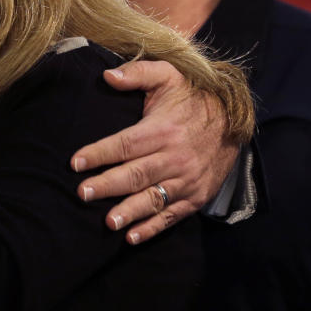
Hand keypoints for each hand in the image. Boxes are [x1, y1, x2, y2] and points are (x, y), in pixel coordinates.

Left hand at [70, 59, 237, 244]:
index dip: (98, 153)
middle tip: (82, 194)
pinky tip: (132, 237)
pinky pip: (172, 216)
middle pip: (135, 174)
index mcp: (162, 130)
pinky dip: (152, 228)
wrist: (236, 120)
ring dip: (129, 212)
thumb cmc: (192, 97)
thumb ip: (137, 73)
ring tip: (108, 222)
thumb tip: (106, 76)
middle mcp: (174, 158)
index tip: (74, 162)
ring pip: (153, 199)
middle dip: (107, 185)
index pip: (125, 144)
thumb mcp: (168, 76)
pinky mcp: (195, 196)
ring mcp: (186, 180)